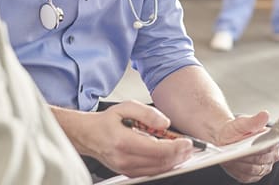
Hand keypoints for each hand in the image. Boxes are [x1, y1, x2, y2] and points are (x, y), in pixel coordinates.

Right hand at [66, 100, 193, 177]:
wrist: (88, 135)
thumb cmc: (106, 121)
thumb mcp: (126, 106)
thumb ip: (147, 113)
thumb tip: (165, 123)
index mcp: (124, 141)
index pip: (157, 149)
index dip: (176, 147)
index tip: (187, 142)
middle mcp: (125, 159)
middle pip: (160, 162)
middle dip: (179, 155)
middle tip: (190, 147)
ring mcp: (125, 168)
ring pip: (157, 170)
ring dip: (174, 162)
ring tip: (184, 152)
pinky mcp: (127, 172)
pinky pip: (150, 172)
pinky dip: (163, 166)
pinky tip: (171, 158)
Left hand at [217, 111, 278, 182]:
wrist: (227, 137)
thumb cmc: (237, 129)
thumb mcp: (243, 122)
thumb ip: (254, 120)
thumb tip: (265, 114)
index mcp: (273, 141)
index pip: (269, 147)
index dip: (258, 147)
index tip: (248, 146)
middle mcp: (271, 156)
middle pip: (260, 160)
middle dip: (247, 157)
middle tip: (235, 153)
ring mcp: (264, 167)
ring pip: (253, 169)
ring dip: (241, 164)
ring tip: (231, 158)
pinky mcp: (254, 176)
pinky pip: (247, 176)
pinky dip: (238, 171)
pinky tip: (231, 164)